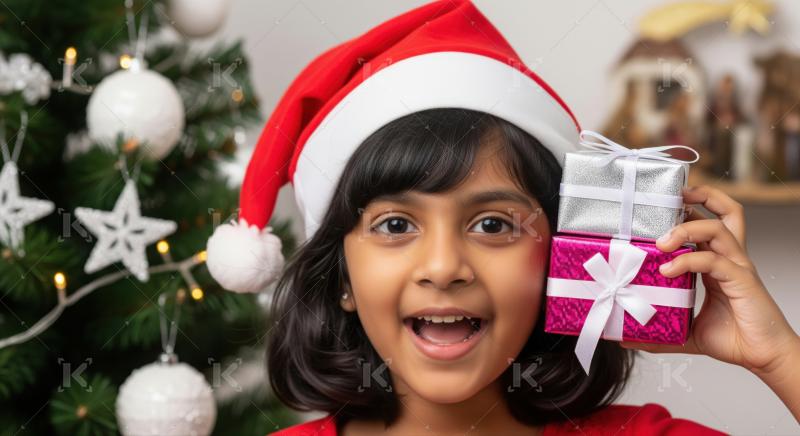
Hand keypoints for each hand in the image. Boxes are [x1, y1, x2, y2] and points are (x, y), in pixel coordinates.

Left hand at [619, 185, 799, 377]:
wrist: (763, 357)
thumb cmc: (732, 339)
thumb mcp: (686, 332)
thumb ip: (659, 331)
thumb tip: (626, 339)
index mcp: (718, 262)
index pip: (708, 222)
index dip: (688, 209)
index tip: (659, 208)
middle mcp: (730, 258)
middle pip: (725, 211)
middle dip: (700, 196)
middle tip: (669, 201)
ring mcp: (738, 267)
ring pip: (717, 228)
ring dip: (686, 229)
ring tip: (661, 244)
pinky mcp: (742, 281)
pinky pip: (713, 260)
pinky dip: (688, 261)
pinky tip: (668, 270)